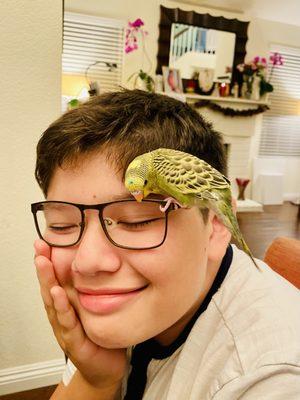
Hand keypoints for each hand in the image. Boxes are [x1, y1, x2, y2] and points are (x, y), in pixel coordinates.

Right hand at [34, 239, 126, 388]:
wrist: (106, 366)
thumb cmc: (99, 334)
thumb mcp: (96, 305)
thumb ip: (94, 287)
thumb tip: (104, 260)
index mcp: (68, 304)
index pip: (56, 279)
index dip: (49, 261)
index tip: (44, 242)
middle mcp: (62, 314)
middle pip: (49, 286)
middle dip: (43, 266)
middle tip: (39, 247)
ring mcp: (65, 327)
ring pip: (53, 302)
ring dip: (47, 281)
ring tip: (43, 263)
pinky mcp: (73, 341)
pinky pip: (67, 322)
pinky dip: (61, 307)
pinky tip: (57, 293)